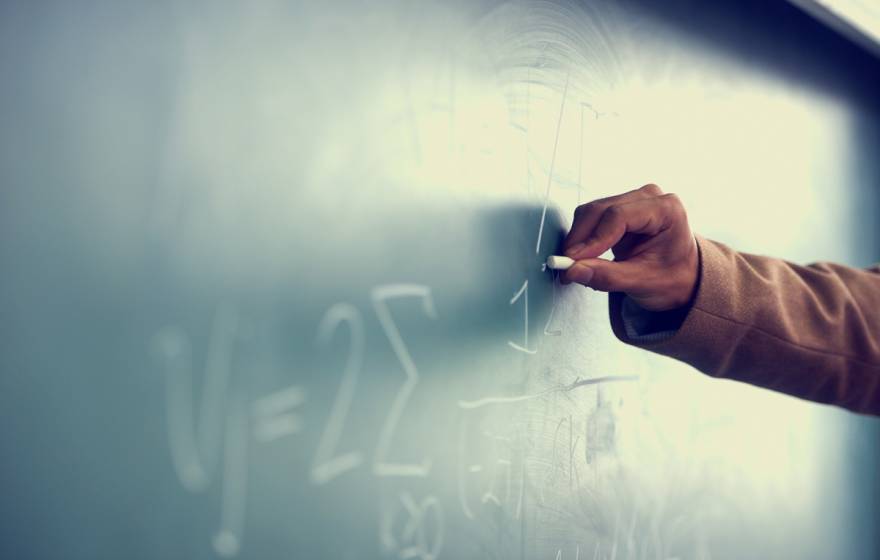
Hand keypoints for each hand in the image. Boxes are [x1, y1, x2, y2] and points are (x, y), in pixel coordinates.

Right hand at [561, 184, 698, 311]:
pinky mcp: (618, 209)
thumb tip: (573, 271)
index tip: (574, 261)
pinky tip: (582, 257)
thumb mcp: (643, 283)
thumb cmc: (672, 278)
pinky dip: (581, 238)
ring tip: (575, 266)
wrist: (681, 277)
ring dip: (578, 239)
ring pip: (590, 212)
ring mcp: (632, 200)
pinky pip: (590, 218)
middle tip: (567, 267)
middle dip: (579, 239)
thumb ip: (608, 277)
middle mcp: (648, 197)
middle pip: (600, 210)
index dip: (592, 239)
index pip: (618, 216)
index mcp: (666, 210)